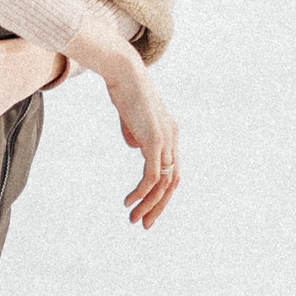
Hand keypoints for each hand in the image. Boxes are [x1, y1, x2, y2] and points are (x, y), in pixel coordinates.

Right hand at [74, 36, 180, 227]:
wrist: (123, 72)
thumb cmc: (123, 90)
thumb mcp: (131, 117)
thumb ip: (135, 133)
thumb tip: (134, 146)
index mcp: (169, 134)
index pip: (171, 171)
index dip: (160, 192)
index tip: (145, 208)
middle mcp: (172, 138)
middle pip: (173, 182)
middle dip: (159, 206)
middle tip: (144, 224)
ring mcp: (166, 140)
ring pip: (164, 183)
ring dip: (149, 204)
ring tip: (133, 218)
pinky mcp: (154, 140)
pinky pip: (152, 175)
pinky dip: (142, 192)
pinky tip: (129, 201)